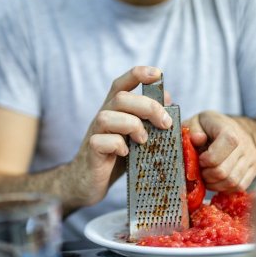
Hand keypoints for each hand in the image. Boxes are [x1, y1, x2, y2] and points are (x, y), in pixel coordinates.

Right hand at [69, 66, 173, 207]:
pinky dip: (117, 145)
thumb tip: (167, 98)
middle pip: (121, 97)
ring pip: (107, 117)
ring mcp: (95, 134)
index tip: (158, 74)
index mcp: (114, 110)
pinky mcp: (91, 152)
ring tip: (143, 141)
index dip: (138, 73)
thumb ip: (149, 118)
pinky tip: (126, 153)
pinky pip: (100, 141)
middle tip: (164, 124)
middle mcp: (103, 116)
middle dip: (148, 107)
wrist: (88, 183)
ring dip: (131, 126)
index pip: (122, 83)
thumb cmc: (115, 158)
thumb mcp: (136, 135)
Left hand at [184, 111, 255, 191]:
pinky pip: (240, 187)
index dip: (204, 162)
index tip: (199, 158)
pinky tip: (217, 181)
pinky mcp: (255, 169)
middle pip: (223, 172)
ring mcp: (252, 158)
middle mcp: (244, 144)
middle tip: (201, 170)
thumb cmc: (213, 126)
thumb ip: (193, 128)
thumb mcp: (198, 121)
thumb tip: (197, 139)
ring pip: (232, 183)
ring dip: (215, 184)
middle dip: (207, 175)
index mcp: (228, 131)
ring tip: (208, 176)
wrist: (239, 129)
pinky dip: (225, 188)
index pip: (215, 156)